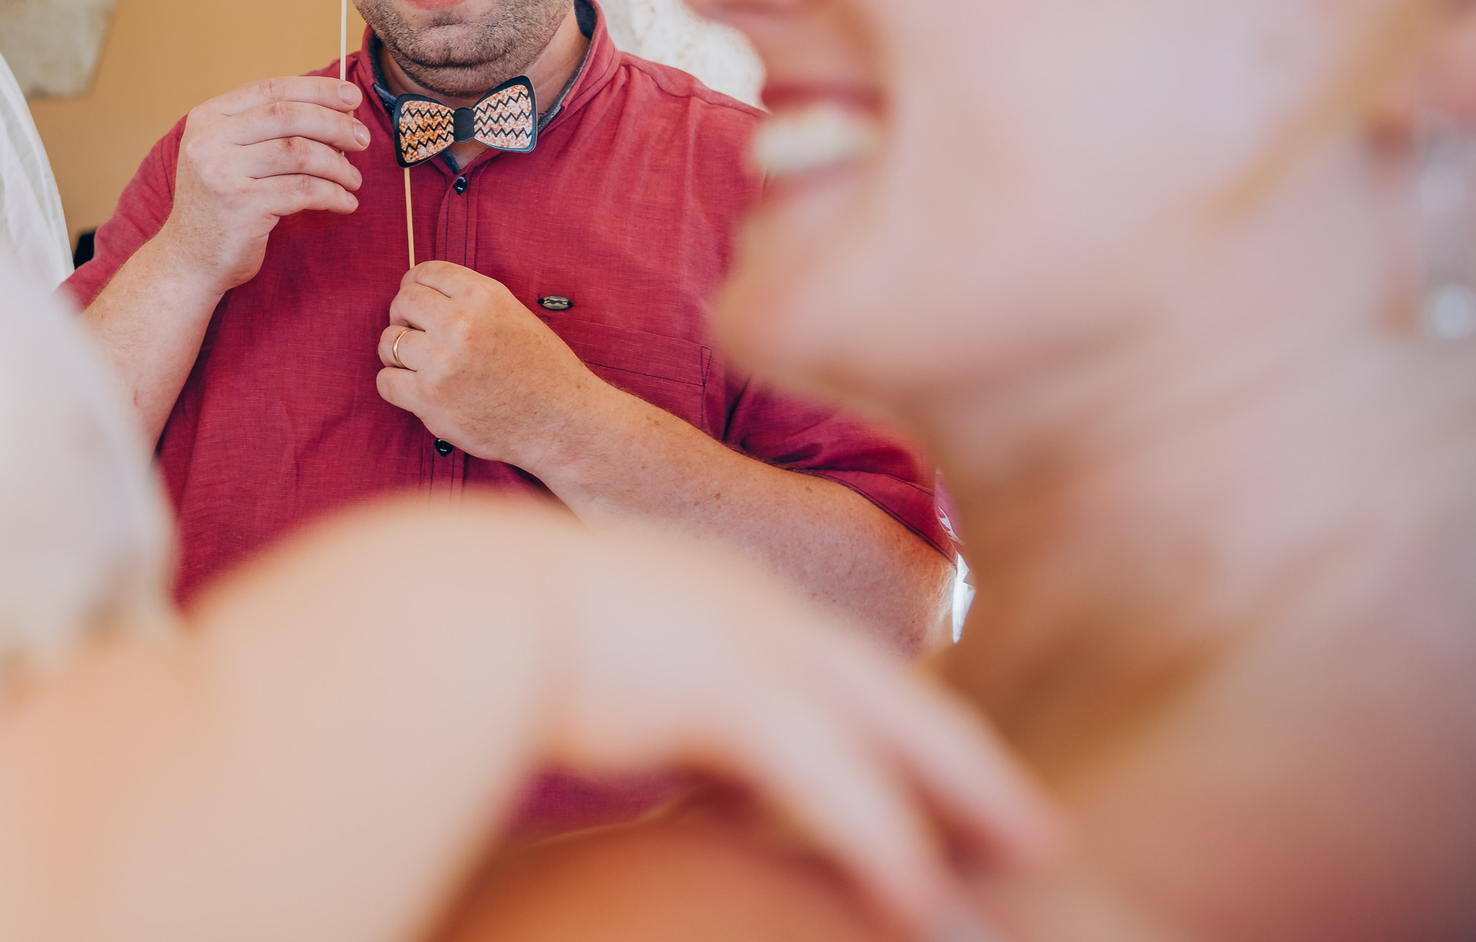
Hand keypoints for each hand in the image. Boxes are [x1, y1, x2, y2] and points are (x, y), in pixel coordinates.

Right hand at [149, 76, 370, 293]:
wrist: (189, 260)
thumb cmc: (219, 206)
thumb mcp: (228, 155)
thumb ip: (266, 130)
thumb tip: (334, 111)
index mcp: (208, 118)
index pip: (272, 89)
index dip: (318, 90)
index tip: (352, 98)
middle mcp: (211, 140)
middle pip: (289, 116)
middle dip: (335, 125)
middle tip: (362, 140)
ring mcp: (223, 173)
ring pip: (300, 153)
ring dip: (337, 165)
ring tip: (353, 179)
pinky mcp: (242, 207)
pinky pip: (303, 191)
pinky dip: (332, 195)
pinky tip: (344, 202)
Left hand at [377, 261, 608, 463]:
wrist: (561, 422)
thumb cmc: (542, 371)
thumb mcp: (513, 314)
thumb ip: (471, 300)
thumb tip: (425, 293)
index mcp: (483, 296)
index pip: (425, 272)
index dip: (414, 285)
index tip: (416, 301)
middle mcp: (460, 323)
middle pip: (402, 301)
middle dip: (403, 316)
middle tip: (415, 333)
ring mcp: (442, 362)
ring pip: (389, 341)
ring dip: (397, 353)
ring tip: (417, 365)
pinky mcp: (429, 399)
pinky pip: (386, 382)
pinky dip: (396, 386)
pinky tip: (416, 389)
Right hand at [528, 516, 1058, 935]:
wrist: (451, 605)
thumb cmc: (480, 634)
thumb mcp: (579, 659)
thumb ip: (625, 694)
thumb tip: (624, 730)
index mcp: (709, 593)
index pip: (826, 666)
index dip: (890, 723)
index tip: (935, 773)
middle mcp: (744, 604)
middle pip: (888, 692)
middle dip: (966, 761)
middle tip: (1036, 829)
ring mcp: (744, 636)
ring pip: (888, 727)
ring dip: (966, 795)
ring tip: (1033, 851)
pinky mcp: (729, 686)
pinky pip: (831, 776)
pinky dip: (881, 835)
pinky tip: (921, 894)